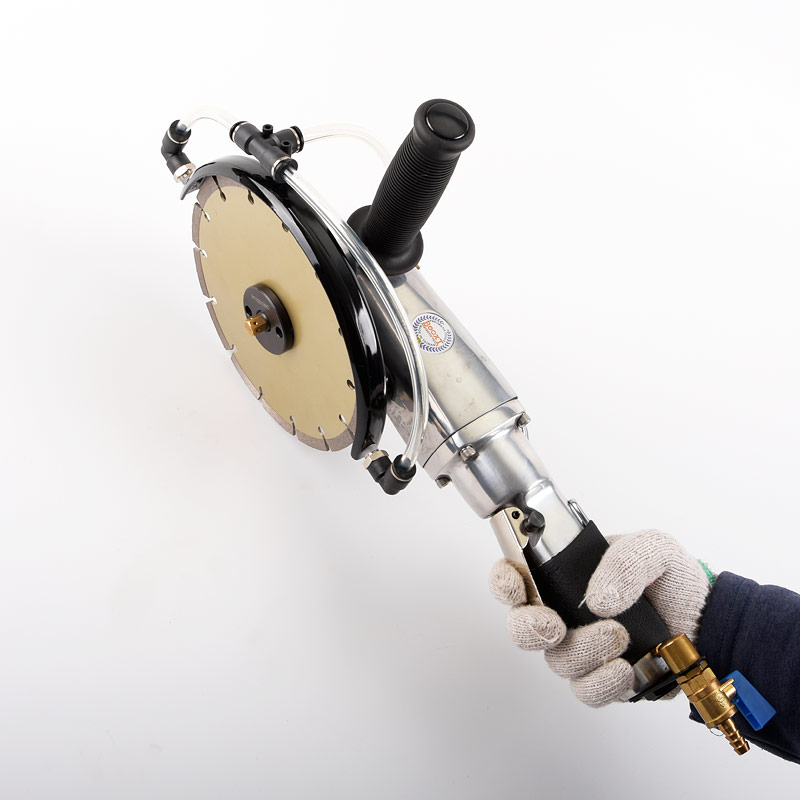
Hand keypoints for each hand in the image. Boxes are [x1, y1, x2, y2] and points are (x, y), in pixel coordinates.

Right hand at [490, 530, 712, 706]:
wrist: (706, 620)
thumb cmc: (672, 579)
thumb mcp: (654, 548)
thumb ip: (625, 559)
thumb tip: (597, 598)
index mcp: (562, 576)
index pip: (515, 577)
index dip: (504, 582)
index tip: (516, 585)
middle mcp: (563, 613)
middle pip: (521, 628)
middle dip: (530, 628)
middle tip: (556, 626)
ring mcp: (580, 648)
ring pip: (556, 661)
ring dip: (584, 650)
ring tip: (620, 637)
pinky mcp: (602, 679)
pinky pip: (586, 691)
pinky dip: (603, 683)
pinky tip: (625, 669)